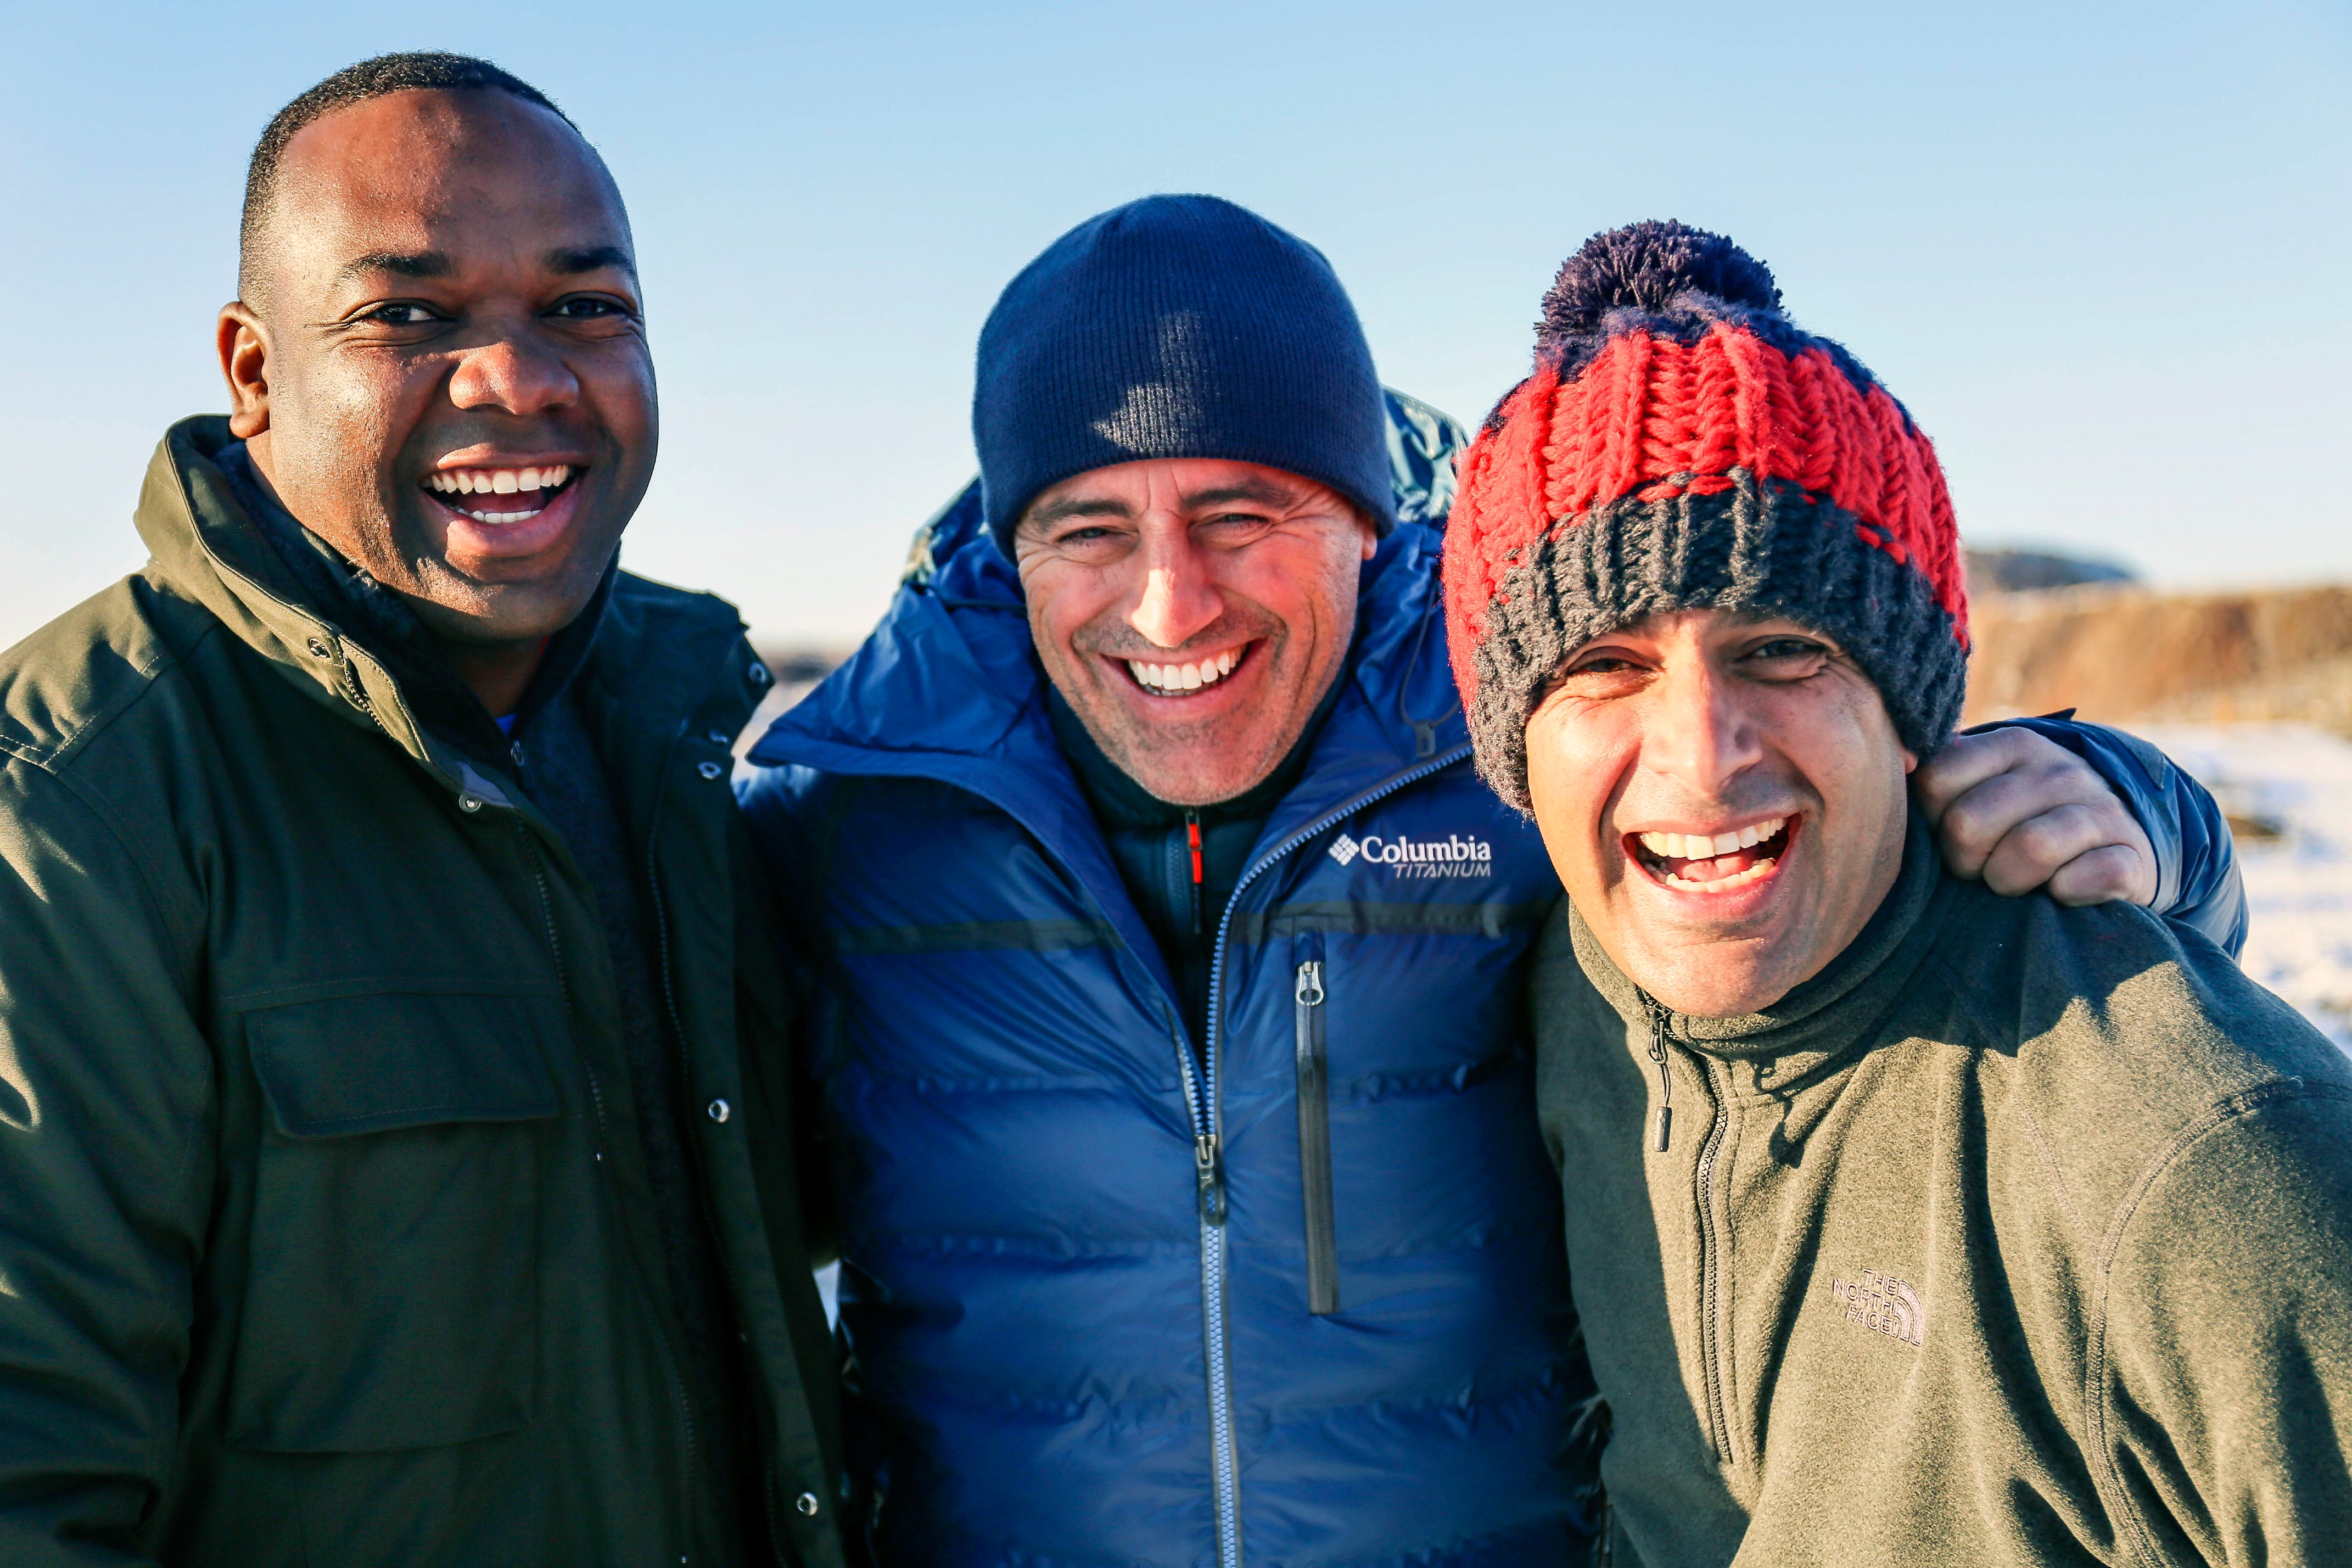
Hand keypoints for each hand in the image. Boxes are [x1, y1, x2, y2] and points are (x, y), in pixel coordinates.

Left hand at [1912, 728, 2157, 906]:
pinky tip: (2059, 892)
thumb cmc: (2026, 820)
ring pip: (2028, 850)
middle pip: (1968, 824)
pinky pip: (2083, 879)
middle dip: (1962, 861)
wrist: (2119, 843)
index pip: (1935, 781)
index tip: (1947, 834)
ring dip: (2007, 881)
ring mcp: (2101, 810)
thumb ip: (1939, 776)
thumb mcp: (1987, 785)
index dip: (1931, 822)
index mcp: (2013, 745)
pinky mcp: (2132, 855)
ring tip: (2011, 883)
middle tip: (1977, 869)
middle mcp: (2059, 770)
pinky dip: (2063, 894)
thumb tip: (1896, 764)